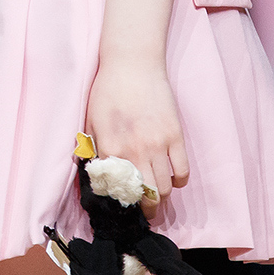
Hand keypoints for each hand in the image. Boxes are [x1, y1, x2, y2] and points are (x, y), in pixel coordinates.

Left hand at [85, 60, 189, 208]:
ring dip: (162, 198)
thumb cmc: (108, 89)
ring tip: (157, 196)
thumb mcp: (91, 119)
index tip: (124, 207)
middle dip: (146, 210)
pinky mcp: (175, 136)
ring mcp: (158, 145)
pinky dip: (178, 181)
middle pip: (146, 197)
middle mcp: (135, 151)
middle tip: (145, 211)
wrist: (132, 63)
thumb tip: (91, 172)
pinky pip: (182, 171)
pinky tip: (172, 178)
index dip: (121, 203)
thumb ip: (91, 148)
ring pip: (165, 189)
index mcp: (111, 148)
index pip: (118, 191)